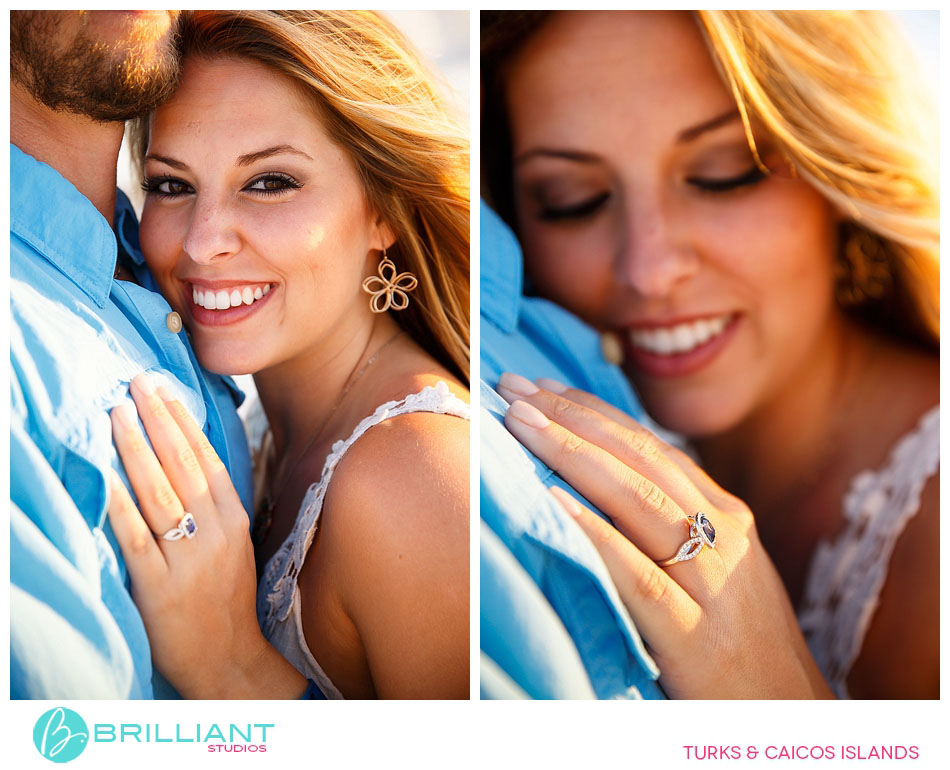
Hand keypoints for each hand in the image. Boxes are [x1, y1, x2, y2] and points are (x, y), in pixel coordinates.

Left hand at [108, 373, 304, 698]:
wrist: (230, 661)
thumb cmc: (228, 599)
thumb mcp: (235, 544)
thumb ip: (215, 504)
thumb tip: (187, 456)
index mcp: (234, 519)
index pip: (206, 457)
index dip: (182, 420)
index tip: (163, 388)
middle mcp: (215, 533)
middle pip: (183, 465)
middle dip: (157, 418)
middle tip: (137, 382)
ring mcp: (188, 560)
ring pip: (158, 492)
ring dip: (135, 448)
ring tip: (116, 413)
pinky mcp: (160, 588)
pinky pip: (136, 538)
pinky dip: (119, 505)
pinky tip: (105, 477)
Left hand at [497, 372, 831, 698]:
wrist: (793, 719)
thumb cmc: (740, 641)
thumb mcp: (715, 569)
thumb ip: (670, 523)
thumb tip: (596, 483)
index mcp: (724, 514)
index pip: (648, 445)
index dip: (591, 410)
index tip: (539, 386)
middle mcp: (722, 534)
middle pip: (638, 458)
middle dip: (571, 416)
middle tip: (512, 387)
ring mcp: (713, 582)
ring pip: (638, 501)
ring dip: (573, 454)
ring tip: (520, 423)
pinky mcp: (697, 637)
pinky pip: (639, 576)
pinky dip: (596, 535)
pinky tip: (554, 503)